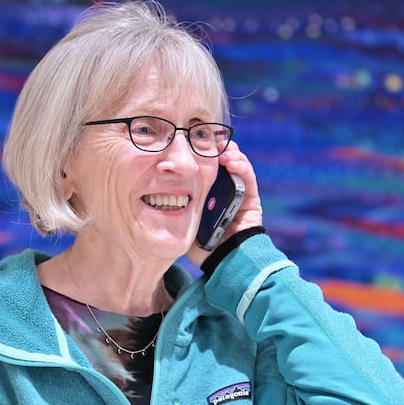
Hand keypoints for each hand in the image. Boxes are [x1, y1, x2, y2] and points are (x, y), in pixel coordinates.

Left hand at [186, 142, 263, 266]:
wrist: (222, 262)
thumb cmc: (201, 244)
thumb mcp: (184, 219)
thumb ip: (175, 206)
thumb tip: (151, 192)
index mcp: (208, 193)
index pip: (206, 166)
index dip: (201, 153)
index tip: (192, 142)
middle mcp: (224, 190)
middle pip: (222, 162)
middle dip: (216, 148)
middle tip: (207, 141)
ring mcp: (239, 194)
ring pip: (237, 165)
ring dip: (231, 153)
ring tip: (220, 149)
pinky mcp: (252, 200)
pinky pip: (249, 179)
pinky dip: (242, 167)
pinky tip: (231, 162)